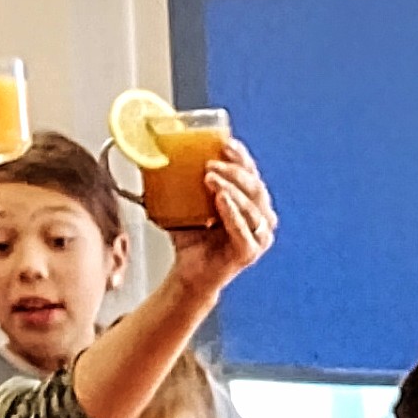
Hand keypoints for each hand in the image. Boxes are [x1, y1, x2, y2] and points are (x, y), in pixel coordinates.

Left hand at [167, 138, 277, 296]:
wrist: (188, 274)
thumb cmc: (191, 239)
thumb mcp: (188, 206)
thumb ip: (183, 183)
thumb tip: (156, 155)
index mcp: (252, 202)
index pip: (252, 174)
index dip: (241, 158)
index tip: (225, 144)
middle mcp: (262, 217)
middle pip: (254, 187)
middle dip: (234, 171)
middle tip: (210, 164)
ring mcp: (259, 236)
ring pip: (251, 206)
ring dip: (231, 188)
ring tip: (210, 179)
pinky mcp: (249, 252)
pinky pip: (243, 229)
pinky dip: (232, 213)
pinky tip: (221, 200)